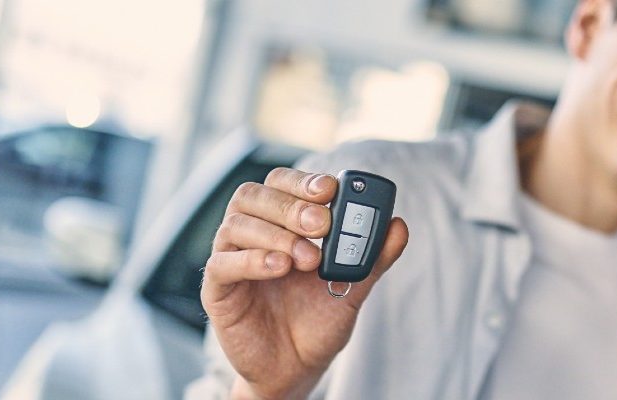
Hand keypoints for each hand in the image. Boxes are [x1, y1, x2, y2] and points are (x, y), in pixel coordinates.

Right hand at [201, 167, 408, 399]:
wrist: (298, 367)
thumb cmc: (318, 320)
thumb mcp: (353, 287)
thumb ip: (372, 256)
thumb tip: (398, 225)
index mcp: (280, 224)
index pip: (280, 183)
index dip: (302, 180)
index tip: (330, 190)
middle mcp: (251, 235)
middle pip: (253, 195)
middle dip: (291, 205)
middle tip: (322, 223)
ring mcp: (230, 259)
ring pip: (236, 224)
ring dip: (276, 234)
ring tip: (308, 258)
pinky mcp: (218, 290)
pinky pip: (222, 264)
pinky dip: (252, 260)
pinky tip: (280, 268)